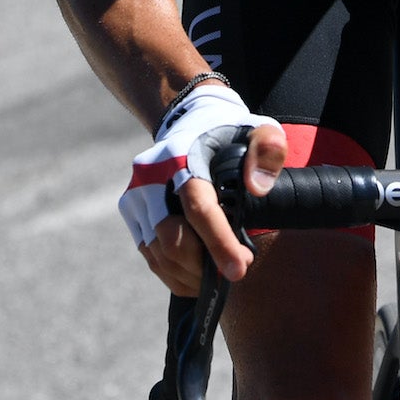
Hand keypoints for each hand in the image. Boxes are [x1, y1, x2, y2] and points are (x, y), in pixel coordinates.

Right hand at [119, 84, 288, 295]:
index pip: (198, 207)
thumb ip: (267, 150)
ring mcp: (136, 197)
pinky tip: (199, 276)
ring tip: (222, 275)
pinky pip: (150, 256)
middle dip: (205, 265)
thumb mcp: (257, 130)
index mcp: (181, 158)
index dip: (219, 242)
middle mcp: (150, 179)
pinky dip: (175, 275)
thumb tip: (258, 188)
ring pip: (158, 254)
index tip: (240, 268)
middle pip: (172, 239)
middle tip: (237, 270)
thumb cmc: (229, 133)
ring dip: (191, 275)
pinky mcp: (132, 213)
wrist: (189, 122)